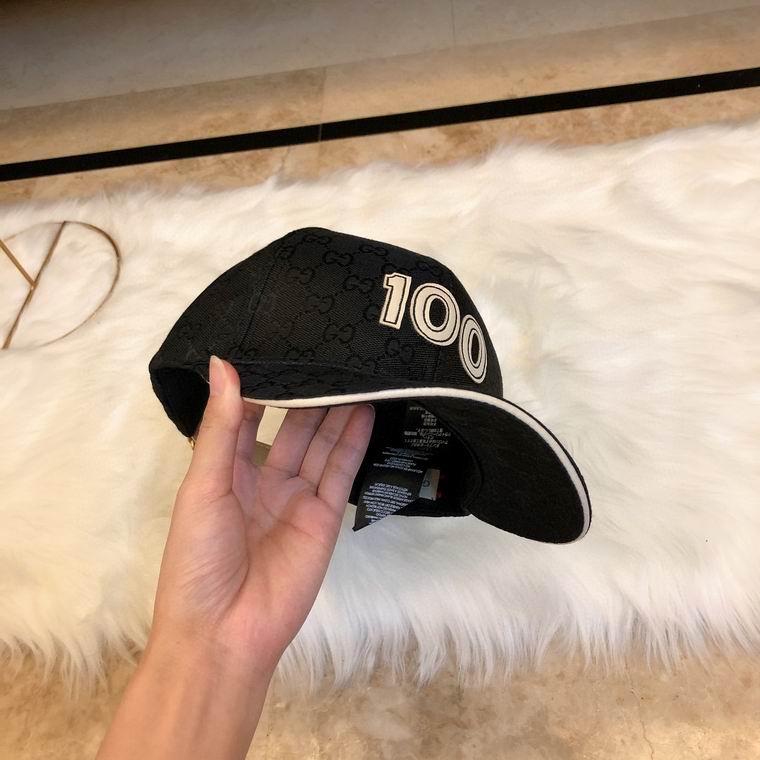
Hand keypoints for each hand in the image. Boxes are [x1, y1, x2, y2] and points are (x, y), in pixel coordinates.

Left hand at [150, 355, 374, 675]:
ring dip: (335, 411)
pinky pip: (339, 471)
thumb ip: (221, 427)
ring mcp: (296, 499)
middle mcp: (263, 481)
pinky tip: (363, 410)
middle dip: (307, 394)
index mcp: (224, 472)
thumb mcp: (203, 485)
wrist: (224, 632)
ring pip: (319, 445)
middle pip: (291, 428)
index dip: (262, 386)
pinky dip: (352, 441)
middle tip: (328, 355)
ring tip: (353, 373)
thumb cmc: (198, 558)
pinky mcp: (324, 517)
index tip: (280, 348)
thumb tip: (223, 365)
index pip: (246, 418)